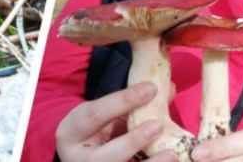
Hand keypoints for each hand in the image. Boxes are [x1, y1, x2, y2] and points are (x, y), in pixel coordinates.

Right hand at [55, 82, 178, 161]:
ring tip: (171, 154)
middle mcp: (77, 159)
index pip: (95, 115)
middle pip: (105, 155)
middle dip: (133, 141)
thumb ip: (129, 105)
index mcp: (71, 133)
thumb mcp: (101, 116)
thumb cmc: (92, 132)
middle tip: (158, 125)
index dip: (123, 101)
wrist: (79, 157)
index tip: (151, 88)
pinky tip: (169, 160)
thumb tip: (168, 89)